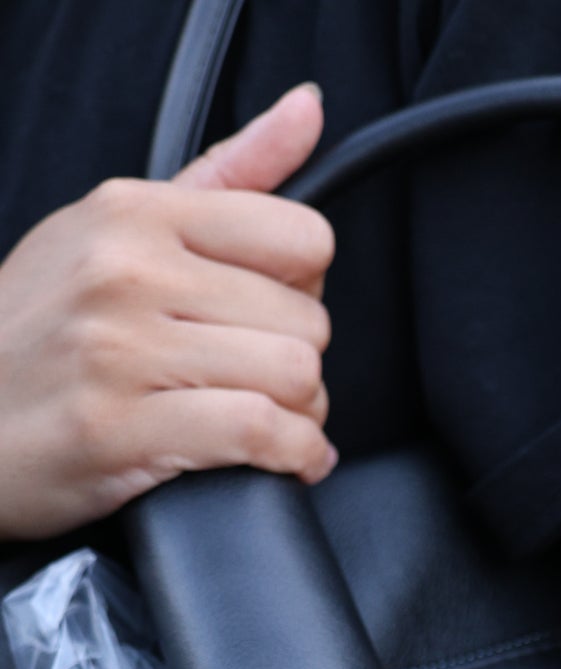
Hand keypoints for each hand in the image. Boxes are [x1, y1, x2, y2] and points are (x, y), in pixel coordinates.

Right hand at [0, 83, 334, 541]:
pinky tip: (283, 458)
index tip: (278, 314)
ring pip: (292, 377)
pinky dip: (293, 455)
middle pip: (305, 321)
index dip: (305, 288)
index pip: (301, 238)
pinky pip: (258, 433)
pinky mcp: (118, 429)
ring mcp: (119, 351)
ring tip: (274, 422)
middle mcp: (127, 272)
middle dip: (303, 365)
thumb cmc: (44, 330)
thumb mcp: (118, 230)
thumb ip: (226, 175)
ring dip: (304, 417)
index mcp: (135, 213)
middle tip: (267, 383)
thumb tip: (307, 109)